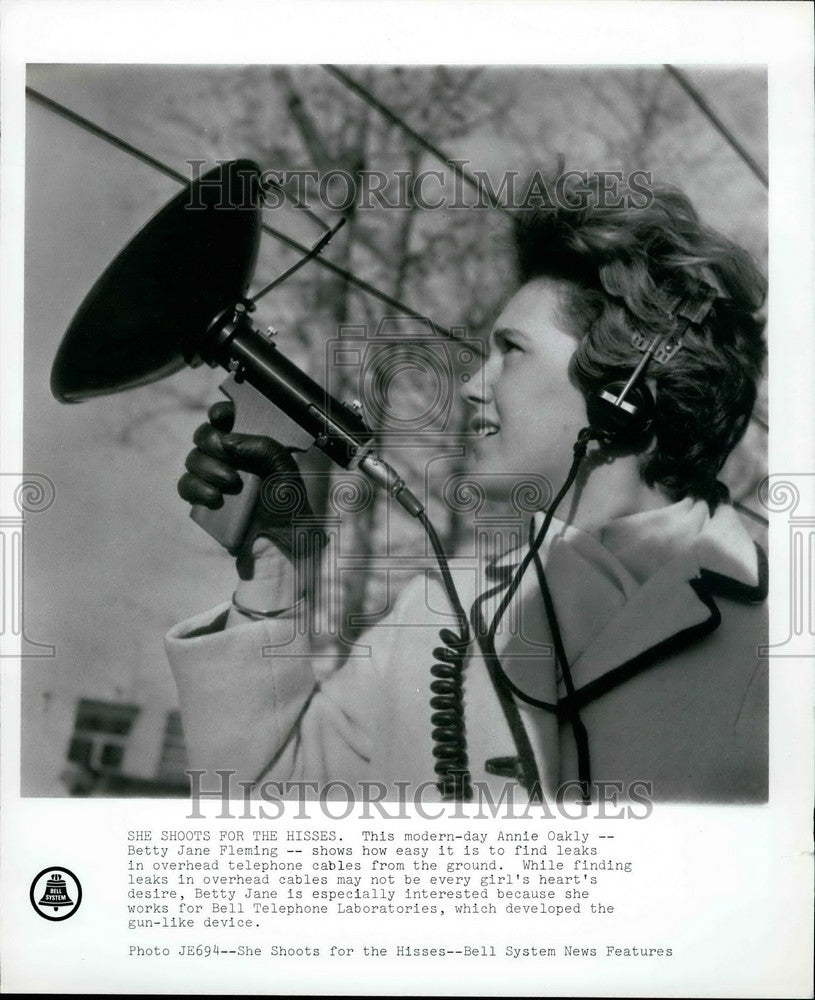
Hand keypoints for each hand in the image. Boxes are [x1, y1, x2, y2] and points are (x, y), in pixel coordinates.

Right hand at [178, 400, 326, 574]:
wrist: (279, 545)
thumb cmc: (287, 506)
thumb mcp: (284, 469)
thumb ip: (263, 447)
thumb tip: (229, 441)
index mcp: (252, 444)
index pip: (229, 418)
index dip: (221, 413)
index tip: (221, 417)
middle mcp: (231, 458)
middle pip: (204, 435)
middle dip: (212, 441)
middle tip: (227, 454)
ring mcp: (214, 477)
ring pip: (193, 459)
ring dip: (209, 468)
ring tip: (232, 484)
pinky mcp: (202, 499)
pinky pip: (186, 485)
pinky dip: (197, 488)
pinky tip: (215, 499)